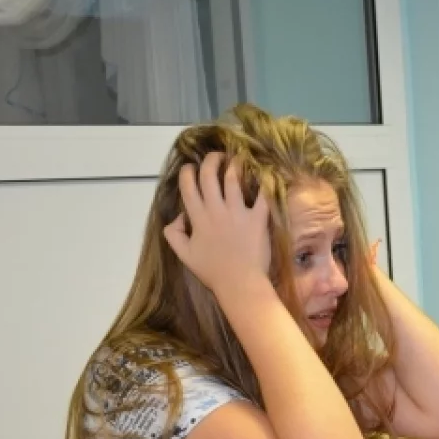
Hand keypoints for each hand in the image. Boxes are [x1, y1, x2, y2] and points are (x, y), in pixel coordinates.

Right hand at [162, 152, 271, 297]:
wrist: (240, 283)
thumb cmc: (213, 271)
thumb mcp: (184, 255)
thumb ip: (173, 234)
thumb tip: (177, 217)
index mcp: (197, 217)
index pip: (188, 186)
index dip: (188, 172)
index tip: (191, 167)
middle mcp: (216, 210)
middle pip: (209, 175)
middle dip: (211, 160)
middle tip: (217, 156)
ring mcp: (238, 212)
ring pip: (233, 179)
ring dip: (234, 164)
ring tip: (237, 158)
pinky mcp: (257, 218)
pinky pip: (262, 195)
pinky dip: (264, 182)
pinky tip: (265, 173)